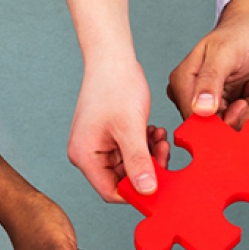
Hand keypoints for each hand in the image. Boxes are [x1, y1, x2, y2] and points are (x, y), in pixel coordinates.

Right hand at [67, 58, 170, 201]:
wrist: (112, 57)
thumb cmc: (115, 86)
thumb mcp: (130, 128)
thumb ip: (138, 162)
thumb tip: (146, 191)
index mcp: (85, 156)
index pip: (111, 191)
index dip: (137, 191)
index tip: (160, 183)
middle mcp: (88, 153)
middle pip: (123, 179)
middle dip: (146, 168)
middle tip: (163, 151)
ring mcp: (99, 145)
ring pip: (130, 165)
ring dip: (149, 154)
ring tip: (159, 136)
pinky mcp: (111, 136)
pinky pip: (131, 151)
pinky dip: (145, 144)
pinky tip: (154, 131)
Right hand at [167, 0, 248, 128]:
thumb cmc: (237, 34)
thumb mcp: (223, 54)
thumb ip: (210, 81)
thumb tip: (201, 108)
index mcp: (183, 84)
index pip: (195, 119)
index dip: (219, 122)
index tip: (240, 107)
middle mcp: (195, 98)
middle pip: (218, 127)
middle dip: (243, 115)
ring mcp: (214, 105)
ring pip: (236, 125)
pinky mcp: (231, 107)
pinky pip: (247, 118)